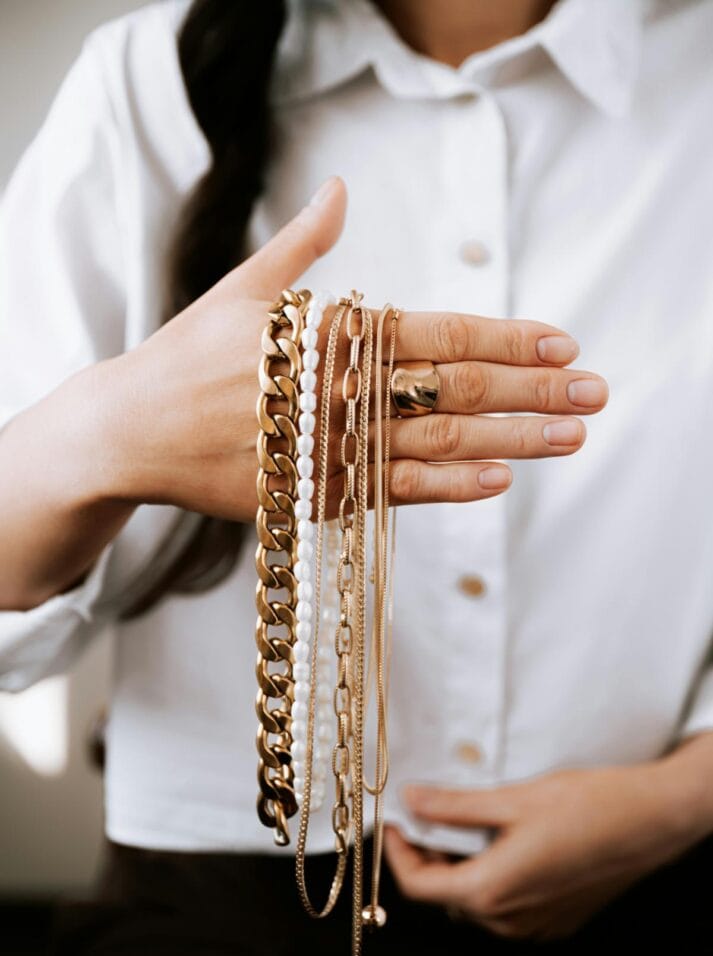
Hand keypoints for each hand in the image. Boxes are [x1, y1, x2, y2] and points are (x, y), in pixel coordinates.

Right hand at [88, 176, 607, 520]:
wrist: (130, 432)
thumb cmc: (186, 355)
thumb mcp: (241, 288)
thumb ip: (302, 244)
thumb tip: (340, 189)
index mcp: (327, 332)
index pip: (438, 332)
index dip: (507, 337)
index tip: (563, 344)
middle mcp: (337, 389)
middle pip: (454, 388)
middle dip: (532, 391)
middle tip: (595, 394)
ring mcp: (327, 447)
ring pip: (438, 444)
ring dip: (512, 440)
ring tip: (571, 439)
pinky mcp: (313, 495)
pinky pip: (393, 493)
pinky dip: (449, 487)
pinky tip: (499, 479)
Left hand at [385, 752, 712, 940]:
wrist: (651, 821)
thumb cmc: (587, 805)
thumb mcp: (512, 799)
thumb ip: (454, 806)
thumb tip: (411, 800)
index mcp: (491, 891)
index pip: (419, 886)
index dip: (398, 852)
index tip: (394, 821)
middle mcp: (509, 920)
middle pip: (446, 896)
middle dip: (430, 857)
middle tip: (428, 815)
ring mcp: (536, 926)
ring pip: (476, 903)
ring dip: (461, 868)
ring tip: (467, 825)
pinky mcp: (557, 920)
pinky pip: (507, 908)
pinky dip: (493, 878)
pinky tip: (504, 843)